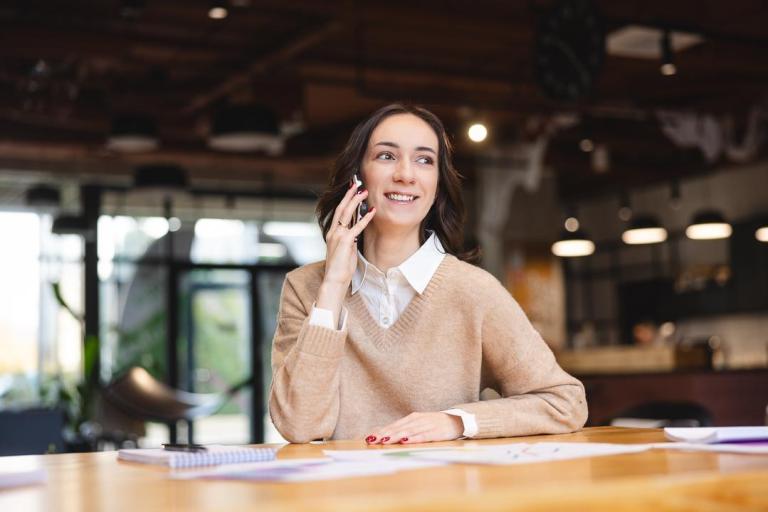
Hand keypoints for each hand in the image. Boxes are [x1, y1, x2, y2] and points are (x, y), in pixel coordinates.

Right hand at [317, 182, 375, 318]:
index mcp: (332, 232)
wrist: (334, 280)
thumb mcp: (346, 249)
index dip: (345, 199)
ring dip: (356, 201)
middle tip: (356, 183)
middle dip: (349, 195)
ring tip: (364, 191)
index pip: (339, 212)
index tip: (351, 190)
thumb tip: (356, 231)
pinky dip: (365, 218)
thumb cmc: (341, 267)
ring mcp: (338, 236)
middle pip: (341, 208)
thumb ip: (349, 239)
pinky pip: (356, 227)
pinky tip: (372, 211)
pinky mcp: (345, 242)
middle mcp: (333, 231)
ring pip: (347, 213)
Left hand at [365, 412, 463, 444]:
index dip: (381, 431)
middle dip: (384, 434)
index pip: (393, 425)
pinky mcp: (435, 432)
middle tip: (372, 440)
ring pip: (408, 431)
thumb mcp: (418, 424)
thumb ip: (404, 429)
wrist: (456, 420)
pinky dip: (414, 438)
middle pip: (398, 428)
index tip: (369, 437)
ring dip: (395, 436)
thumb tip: (385, 435)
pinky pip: (423, 436)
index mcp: (412, 418)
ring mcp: (426, 425)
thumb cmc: (434, 424)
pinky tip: (406, 441)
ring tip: (384, 440)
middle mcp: (417, 420)